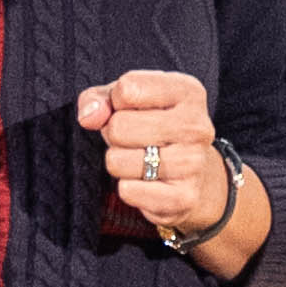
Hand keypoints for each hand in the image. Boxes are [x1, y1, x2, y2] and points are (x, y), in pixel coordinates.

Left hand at [79, 69, 256, 269]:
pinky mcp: (184, 197)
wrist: (194, 173)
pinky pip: (128, 191)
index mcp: (187, 91)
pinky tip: (146, 181)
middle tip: (132, 140)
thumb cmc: (152, 127)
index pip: (127, 88)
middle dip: (113, 135)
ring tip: (139, 159)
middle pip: (119, 126)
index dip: (115, 102)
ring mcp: (193, 163)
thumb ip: (99, 99)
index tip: (129, 109)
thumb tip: (89, 116)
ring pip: (118, 161)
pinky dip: (127, 188)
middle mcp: (196, 125)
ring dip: (118, 162)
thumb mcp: (126, 101)